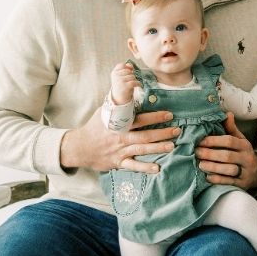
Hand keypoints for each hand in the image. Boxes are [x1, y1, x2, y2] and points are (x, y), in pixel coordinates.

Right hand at [60, 109, 177, 173]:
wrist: (80, 147)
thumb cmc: (93, 128)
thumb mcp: (103, 112)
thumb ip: (116, 104)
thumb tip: (127, 87)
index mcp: (119, 125)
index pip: (140, 119)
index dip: (155, 116)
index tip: (169, 114)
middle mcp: (121, 138)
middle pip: (145, 135)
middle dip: (162, 133)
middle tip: (176, 130)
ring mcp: (120, 151)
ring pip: (142, 150)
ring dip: (158, 148)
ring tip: (172, 146)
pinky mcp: (118, 162)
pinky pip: (133, 166)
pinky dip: (145, 168)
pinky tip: (157, 168)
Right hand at [109, 62, 138, 106]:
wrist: (119, 99)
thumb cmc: (121, 86)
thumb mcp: (121, 77)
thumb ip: (125, 70)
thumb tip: (130, 65)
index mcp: (114, 73)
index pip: (121, 65)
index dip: (127, 66)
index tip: (131, 70)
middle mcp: (116, 76)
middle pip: (128, 71)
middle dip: (132, 74)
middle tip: (132, 80)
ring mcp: (120, 81)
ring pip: (132, 76)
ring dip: (135, 80)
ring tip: (134, 84)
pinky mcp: (125, 86)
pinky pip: (134, 82)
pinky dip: (138, 84)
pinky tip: (139, 85)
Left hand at [195, 112, 256, 188]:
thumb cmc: (242, 153)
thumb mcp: (240, 140)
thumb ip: (231, 129)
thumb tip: (227, 114)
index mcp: (244, 145)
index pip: (229, 141)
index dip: (214, 141)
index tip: (200, 141)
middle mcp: (247, 158)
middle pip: (228, 156)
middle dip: (210, 154)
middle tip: (197, 153)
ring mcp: (246, 172)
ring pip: (229, 169)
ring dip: (213, 167)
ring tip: (201, 165)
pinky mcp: (243, 184)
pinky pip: (230, 182)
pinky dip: (219, 179)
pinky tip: (208, 177)